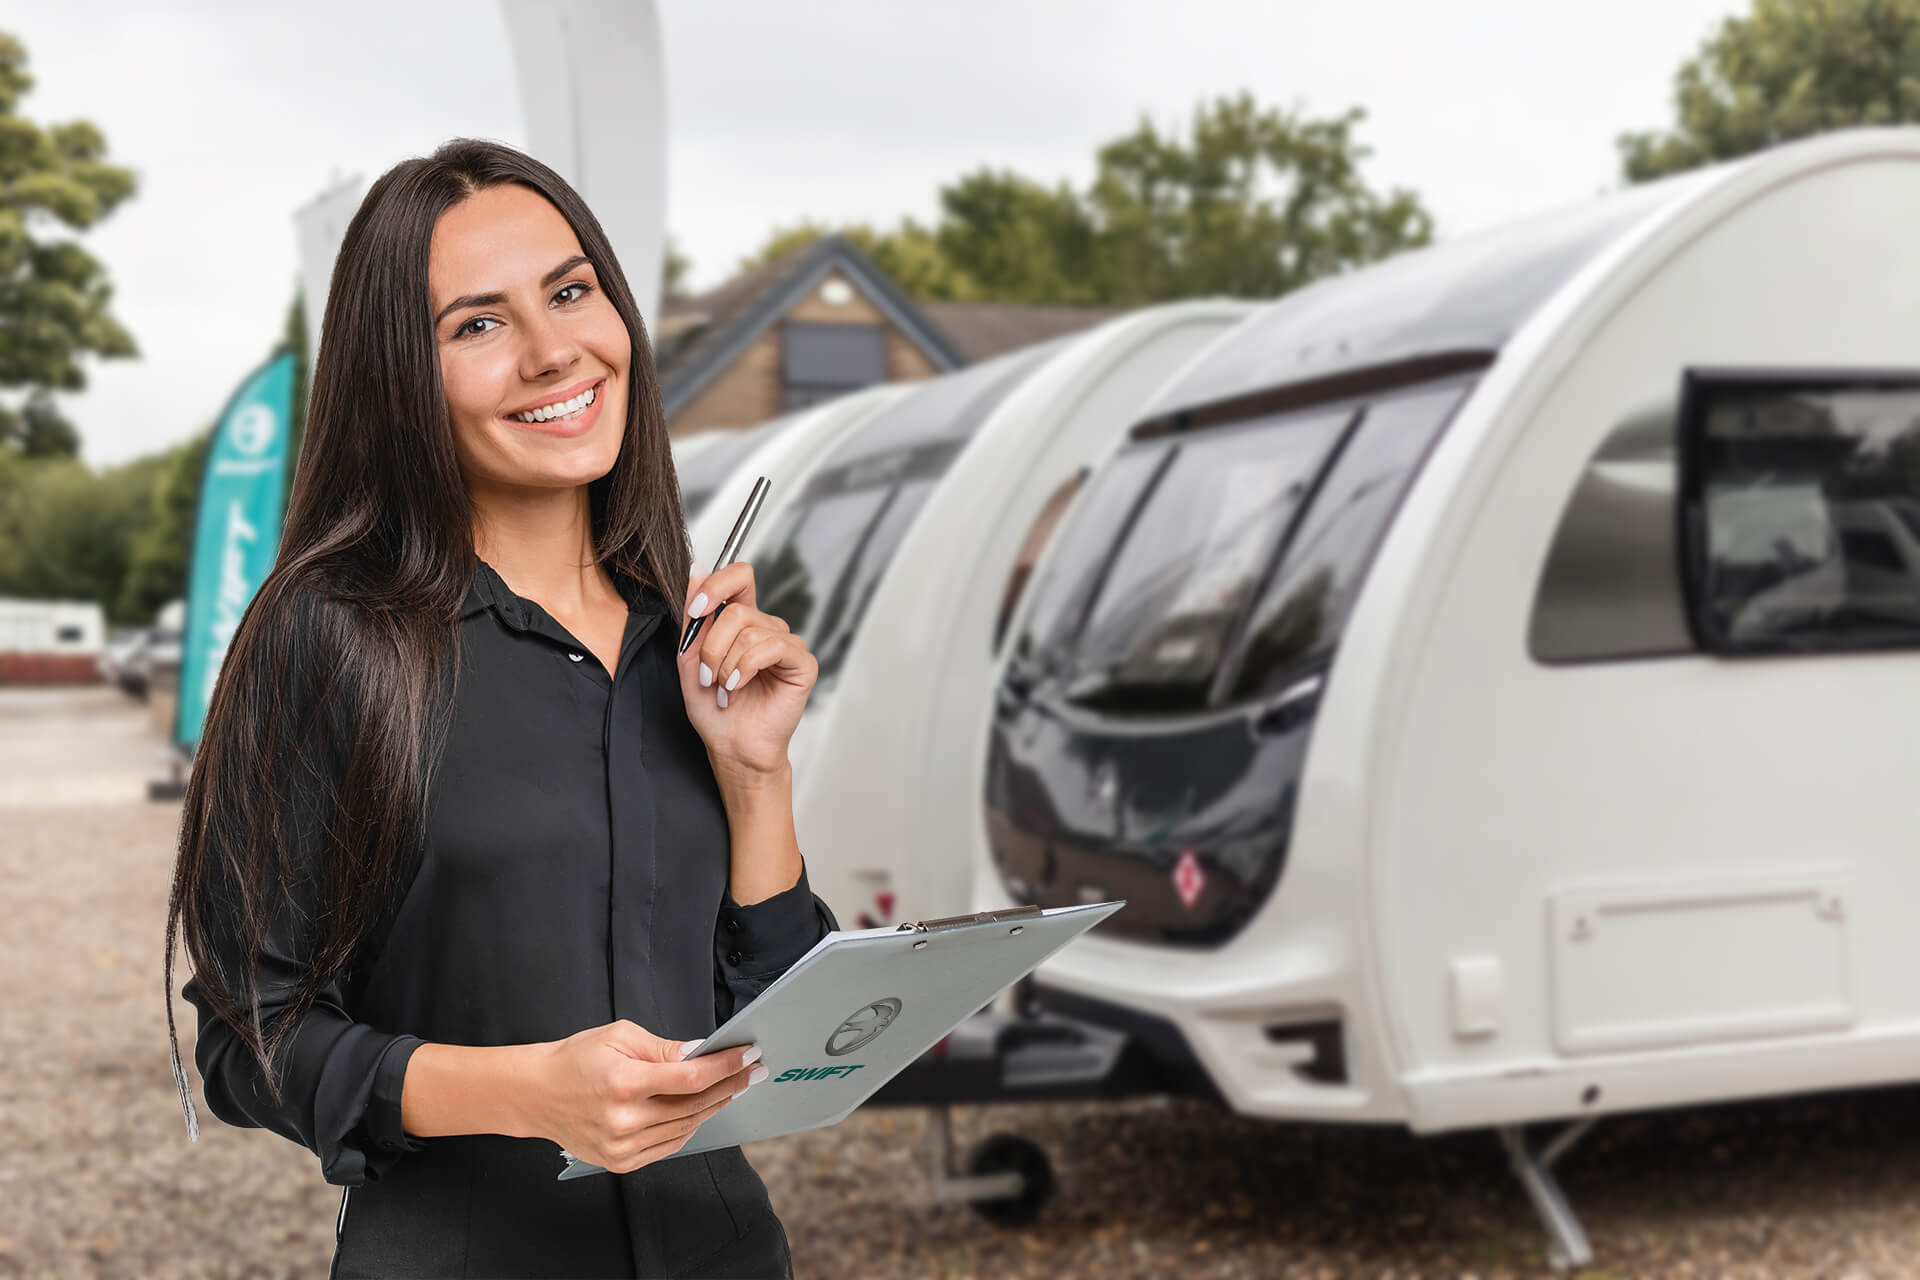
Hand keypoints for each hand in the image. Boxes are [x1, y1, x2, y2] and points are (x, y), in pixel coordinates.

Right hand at [528, 1019, 763, 1172]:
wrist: (535, 1094)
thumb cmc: (575, 1060)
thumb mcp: (619, 1037)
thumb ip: (663, 1048)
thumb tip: (700, 1053)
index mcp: (623, 1082)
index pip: (690, 1077)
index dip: (725, 1066)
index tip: (748, 1055)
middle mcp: (623, 1119)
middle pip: (694, 1105)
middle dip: (730, 1085)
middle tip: (753, 1070)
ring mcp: (621, 1146)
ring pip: (686, 1128)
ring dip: (714, 1106)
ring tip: (732, 1087)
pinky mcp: (620, 1162)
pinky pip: (670, 1146)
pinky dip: (690, 1127)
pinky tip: (702, 1109)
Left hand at [680, 562, 816, 779]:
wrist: (732, 747)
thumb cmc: (714, 710)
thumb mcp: (690, 659)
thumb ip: (694, 619)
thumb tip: (695, 574)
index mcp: (742, 622)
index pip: (739, 576)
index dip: (716, 585)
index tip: (696, 610)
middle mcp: (767, 628)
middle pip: (737, 610)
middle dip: (712, 648)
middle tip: (709, 677)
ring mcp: (786, 643)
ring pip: (750, 631)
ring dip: (727, 666)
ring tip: (726, 689)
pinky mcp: (802, 662)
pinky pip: (770, 647)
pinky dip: (745, 669)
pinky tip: (738, 689)